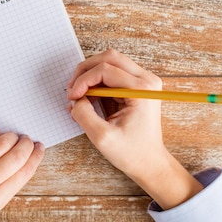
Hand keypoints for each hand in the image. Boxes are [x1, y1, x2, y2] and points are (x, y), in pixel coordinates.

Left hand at [0, 129, 44, 221]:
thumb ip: (1, 187)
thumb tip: (20, 161)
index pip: (24, 172)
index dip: (35, 157)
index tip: (39, 148)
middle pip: (16, 155)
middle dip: (26, 144)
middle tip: (28, 139)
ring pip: (1, 142)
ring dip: (11, 136)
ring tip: (13, 136)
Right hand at [67, 50, 202, 209]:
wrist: (150, 163)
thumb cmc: (132, 153)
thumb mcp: (102, 137)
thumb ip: (83, 114)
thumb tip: (75, 99)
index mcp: (141, 89)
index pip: (105, 69)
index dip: (83, 80)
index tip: (71, 97)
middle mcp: (146, 80)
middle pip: (109, 58)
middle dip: (85, 71)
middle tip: (72, 89)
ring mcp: (143, 81)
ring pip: (110, 63)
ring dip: (90, 76)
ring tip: (78, 95)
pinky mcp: (137, 86)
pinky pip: (112, 74)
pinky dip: (96, 83)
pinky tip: (88, 99)